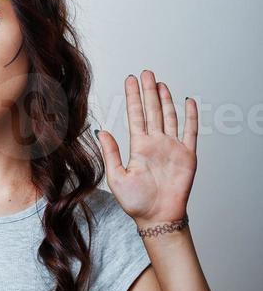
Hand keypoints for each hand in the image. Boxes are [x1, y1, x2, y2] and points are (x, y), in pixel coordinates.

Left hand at [96, 70, 197, 226]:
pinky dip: (190, 116)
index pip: (136, 116)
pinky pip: (190, 131)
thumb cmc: (136, 203)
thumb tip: (101, 131)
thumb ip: (110, 153)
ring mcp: (172, 147)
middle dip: (148, 91)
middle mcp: (155, 143)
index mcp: (138, 147)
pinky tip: (187, 101)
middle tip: (145, 72)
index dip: (133, 97)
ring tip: (160, 83)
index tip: (130, 80)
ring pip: (169, 117)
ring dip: (165, 100)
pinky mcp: (187, 155)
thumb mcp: (116, 177)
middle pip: (152, 111)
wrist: (158, 218)